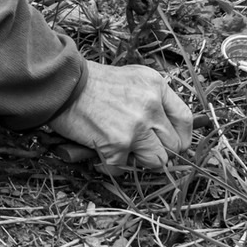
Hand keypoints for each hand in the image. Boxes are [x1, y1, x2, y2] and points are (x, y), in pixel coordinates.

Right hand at [45, 62, 192, 168]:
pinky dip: (111, 163)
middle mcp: (150, 106)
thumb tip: (165, 130)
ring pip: (156, 161)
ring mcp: (136, 127)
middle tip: (140, 146)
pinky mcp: (118, 145)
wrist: (61, 84)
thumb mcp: (131, 79)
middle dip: (158, 150)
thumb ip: (152, 99)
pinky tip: (100, 147)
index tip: (174, 144)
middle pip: (174, 146)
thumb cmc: (92, 82)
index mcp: (155, 86)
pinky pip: (124, 167)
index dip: (182, 137)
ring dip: (139, 159)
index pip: (185, 119)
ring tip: (121, 147)